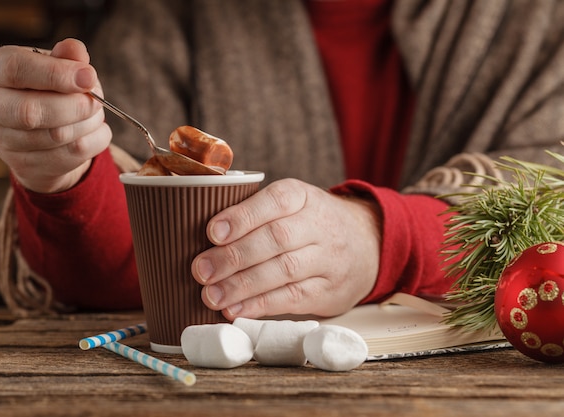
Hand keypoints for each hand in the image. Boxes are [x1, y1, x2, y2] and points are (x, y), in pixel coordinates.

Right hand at [0, 38, 110, 192]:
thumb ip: (67, 56)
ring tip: (95, 114)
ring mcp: (3, 141)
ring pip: (55, 137)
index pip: (16, 69)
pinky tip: (94, 132)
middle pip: (30, 112)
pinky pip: (70, 156)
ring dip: (87, 124)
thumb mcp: (57, 66)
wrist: (41, 135)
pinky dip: (93, 142)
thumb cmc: (50, 90)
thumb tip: (76, 51)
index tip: (89, 77)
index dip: (56, 73)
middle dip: (74, 106)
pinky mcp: (24, 166)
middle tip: (95, 101)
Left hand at [191, 178, 380, 319]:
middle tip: (200, 271)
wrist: (366, 243)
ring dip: (243, 285)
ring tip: (211, 296)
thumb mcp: (292, 202)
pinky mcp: (330, 290)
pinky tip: (236, 309)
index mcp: (303, 196)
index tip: (212, 232)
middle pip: (276, 239)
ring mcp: (328, 259)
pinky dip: (261, 305)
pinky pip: (294, 298)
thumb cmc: (310, 223)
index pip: (274, 202)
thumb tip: (198, 231)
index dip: (242, 217)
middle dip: (234, 256)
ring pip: (284, 270)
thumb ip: (254, 211)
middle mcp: (319, 225)